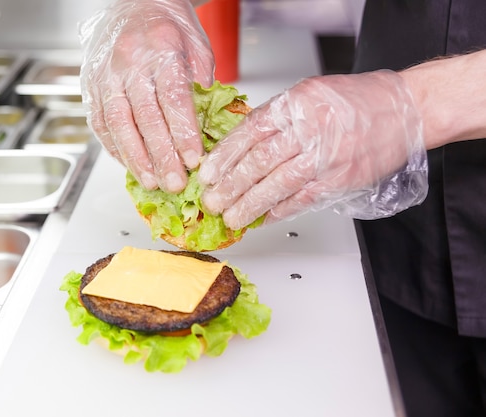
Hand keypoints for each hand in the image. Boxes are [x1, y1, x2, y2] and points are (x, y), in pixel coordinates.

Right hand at [79, 0, 213, 192]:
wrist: (131, 3)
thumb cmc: (167, 25)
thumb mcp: (196, 45)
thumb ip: (200, 84)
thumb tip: (203, 125)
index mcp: (161, 49)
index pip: (173, 98)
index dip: (183, 133)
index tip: (194, 160)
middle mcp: (129, 62)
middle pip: (145, 117)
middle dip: (161, 155)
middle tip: (174, 183)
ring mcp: (105, 74)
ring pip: (117, 123)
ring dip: (135, 158)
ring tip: (151, 181)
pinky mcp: (90, 84)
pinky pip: (99, 121)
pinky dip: (114, 146)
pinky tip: (129, 164)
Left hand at [198, 70, 428, 229]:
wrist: (404, 110)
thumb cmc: (354, 101)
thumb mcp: (307, 94)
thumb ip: (275, 118)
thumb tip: (238, 147)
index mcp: (296, 104)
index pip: (249, 133)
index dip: (224, 157)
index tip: (207, 174)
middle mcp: (310, 130)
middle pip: (259, 163)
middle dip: (230, 186)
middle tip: (212, 202)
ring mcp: (326, 158)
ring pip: (278, 186)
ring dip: (250, 205)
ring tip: (232, 218)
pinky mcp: (341, 180)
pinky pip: (303, 200)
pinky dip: (280, 211)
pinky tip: (263, 219)